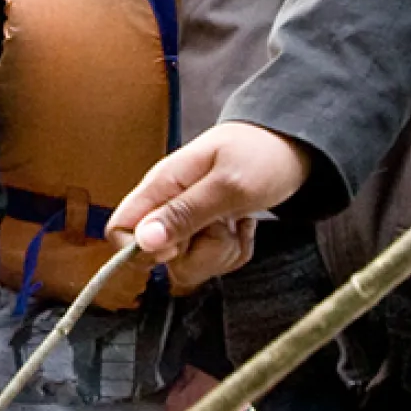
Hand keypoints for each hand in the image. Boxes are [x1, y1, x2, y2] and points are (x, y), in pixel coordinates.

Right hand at [114, 122, 305, 279]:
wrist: (291, 146)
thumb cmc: (262, 154)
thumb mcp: (228, 185)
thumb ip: (185, 213)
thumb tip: (143, 241)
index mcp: (162, 185)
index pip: (119, 228)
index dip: (141, 250)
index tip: (179, 247)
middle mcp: (168, 204)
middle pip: (157, 256)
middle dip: (198, 255)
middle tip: (224, 225)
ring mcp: (187, 220)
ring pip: (186, 264)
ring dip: (220, 254)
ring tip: (237, 222)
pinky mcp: (206, 233)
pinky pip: (210, 262)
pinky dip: (233, 252)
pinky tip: (243, 226)